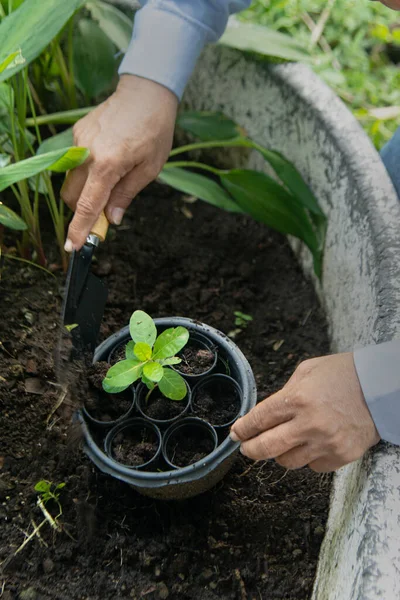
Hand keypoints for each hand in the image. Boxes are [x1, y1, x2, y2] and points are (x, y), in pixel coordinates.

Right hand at [61, 75, 177, 250]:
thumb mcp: (149, 168)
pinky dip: (88, 171)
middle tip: (103, 214)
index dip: (79, 228)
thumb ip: (127, 194)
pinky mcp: (77, 132)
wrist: (146, 93)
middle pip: (73, 195)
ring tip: (112, 180)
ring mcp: (79, 141)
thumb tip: (113, 218)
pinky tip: (109, 159)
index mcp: (108, 164)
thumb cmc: (154, 131)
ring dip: (86, 190)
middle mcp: (87, 153)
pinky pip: (76, 161)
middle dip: (83, 210)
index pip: (87, 205)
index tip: (73, 246)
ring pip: (72, 179)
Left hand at [230, 353, 379, 471]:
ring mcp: (325, 443)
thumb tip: (264, 415)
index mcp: (297, 399)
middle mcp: (309, 424)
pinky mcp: (340, 456)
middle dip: (250, 449)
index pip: (258, 420)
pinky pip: (312, 467)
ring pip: (287, 462)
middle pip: (266, 448)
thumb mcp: (306, 372)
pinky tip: (313, 443)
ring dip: (281, 453)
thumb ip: (284, 394)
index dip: (243, 429)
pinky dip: (307, 458)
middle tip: (246, 448)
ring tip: (286, 441)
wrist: (380, 387)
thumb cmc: (342, 374)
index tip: (236, 433)